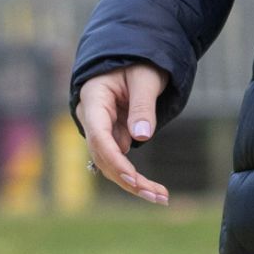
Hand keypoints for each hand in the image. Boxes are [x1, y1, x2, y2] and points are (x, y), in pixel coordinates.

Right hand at [71, 63, 171, 205]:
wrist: (134, 56)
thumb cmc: (139, 61)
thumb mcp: (145, 78)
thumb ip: (143, 105)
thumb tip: (141, 137)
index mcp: (94, 98)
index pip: (98, 135)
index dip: (114, 159)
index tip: (133, 178)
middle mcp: (92, 117)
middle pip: (103, 156)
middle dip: (128, 179)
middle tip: (156, 195)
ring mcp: (101, 129)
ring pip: (111, 163)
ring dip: (134, 183)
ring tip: (162, 198)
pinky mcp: (112, 136)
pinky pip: (120, 159)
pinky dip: (136, 176)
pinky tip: (156, 190)